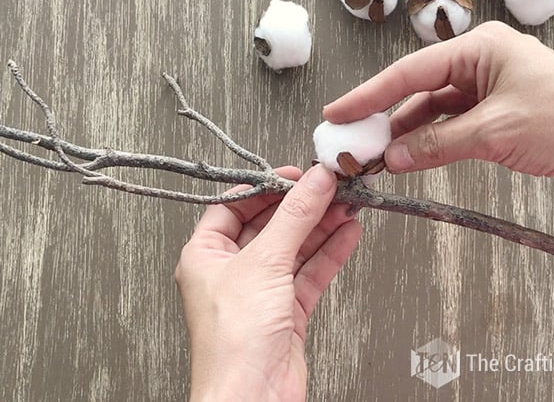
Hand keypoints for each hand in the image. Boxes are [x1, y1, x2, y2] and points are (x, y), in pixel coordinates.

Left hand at [175, 165, 361, 400]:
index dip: (268, 186)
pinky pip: (310, 272)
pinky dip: (330, 252)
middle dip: (304, 206)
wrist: (252, 400)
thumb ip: (294, 218)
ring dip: (322, 226)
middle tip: (331, 187)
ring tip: (347, 204)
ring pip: (296, 247)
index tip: (297, 174)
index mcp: (206, 255)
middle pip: (271, 225)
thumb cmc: (232, 345)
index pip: (235, 205)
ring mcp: (261, 292)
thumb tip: (314, 182)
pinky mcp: (287, 311)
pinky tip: (346, 233)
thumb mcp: (264, 263)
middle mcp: (232, 272)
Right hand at [323, 21, 553, 240]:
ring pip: (436, 110)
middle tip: (354, 142)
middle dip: (387, 118)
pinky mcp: (500, 111)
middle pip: (419, 90)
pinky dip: (434, 142)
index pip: (410, 72)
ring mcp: (490, 88)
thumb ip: (438, 145)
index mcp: (479, 49)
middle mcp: (481, 63)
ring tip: (378, 156)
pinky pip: (455, 124)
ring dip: (410, 134)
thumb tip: (393, 157)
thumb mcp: (494, 132)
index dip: (369, 95)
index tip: (339, 112)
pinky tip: (413, 157)